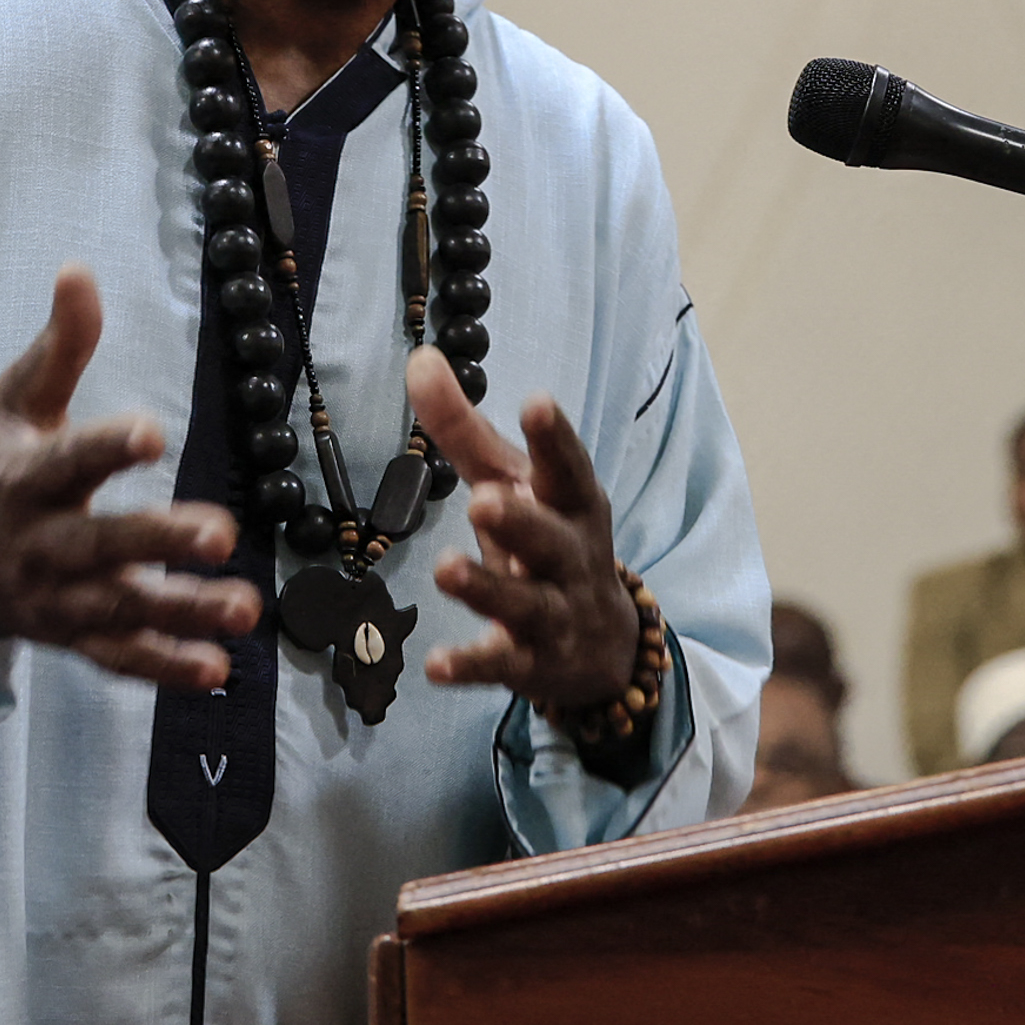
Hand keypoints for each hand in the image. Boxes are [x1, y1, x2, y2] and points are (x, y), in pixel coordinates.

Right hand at [0, 267, 260, 688]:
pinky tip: (216, 668)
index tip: (153, 433)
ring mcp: (56, 597)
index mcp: (25, 478)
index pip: (70, 460)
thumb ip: (60, 346)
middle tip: (220, 534)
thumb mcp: (14, 400)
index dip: (108, 446)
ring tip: (244, 608)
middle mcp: (40, 542)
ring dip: (182, 611)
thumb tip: (79, 271)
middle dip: (159, 542)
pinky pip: (118, 657)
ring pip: (121, 608)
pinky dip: (163, 668)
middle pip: (101, 545)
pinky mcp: (71, 635)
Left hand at [408, 346, 639, 708]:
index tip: (537, 402)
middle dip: (520, 520)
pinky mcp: (530, 664)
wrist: (605, 646)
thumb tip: (419, 358)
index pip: (568, 469)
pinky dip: (471, 666)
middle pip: (550, 539)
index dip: (555, 438)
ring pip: (525, 603)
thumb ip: (464, 427)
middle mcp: (571, 558)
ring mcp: (554, 615)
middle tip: (483, 500)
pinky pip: (501, 666)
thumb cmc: (547, 540)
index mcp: (572, 506)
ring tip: (445, 570)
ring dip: (487, 588)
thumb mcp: (513, 482)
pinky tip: (435, 666)